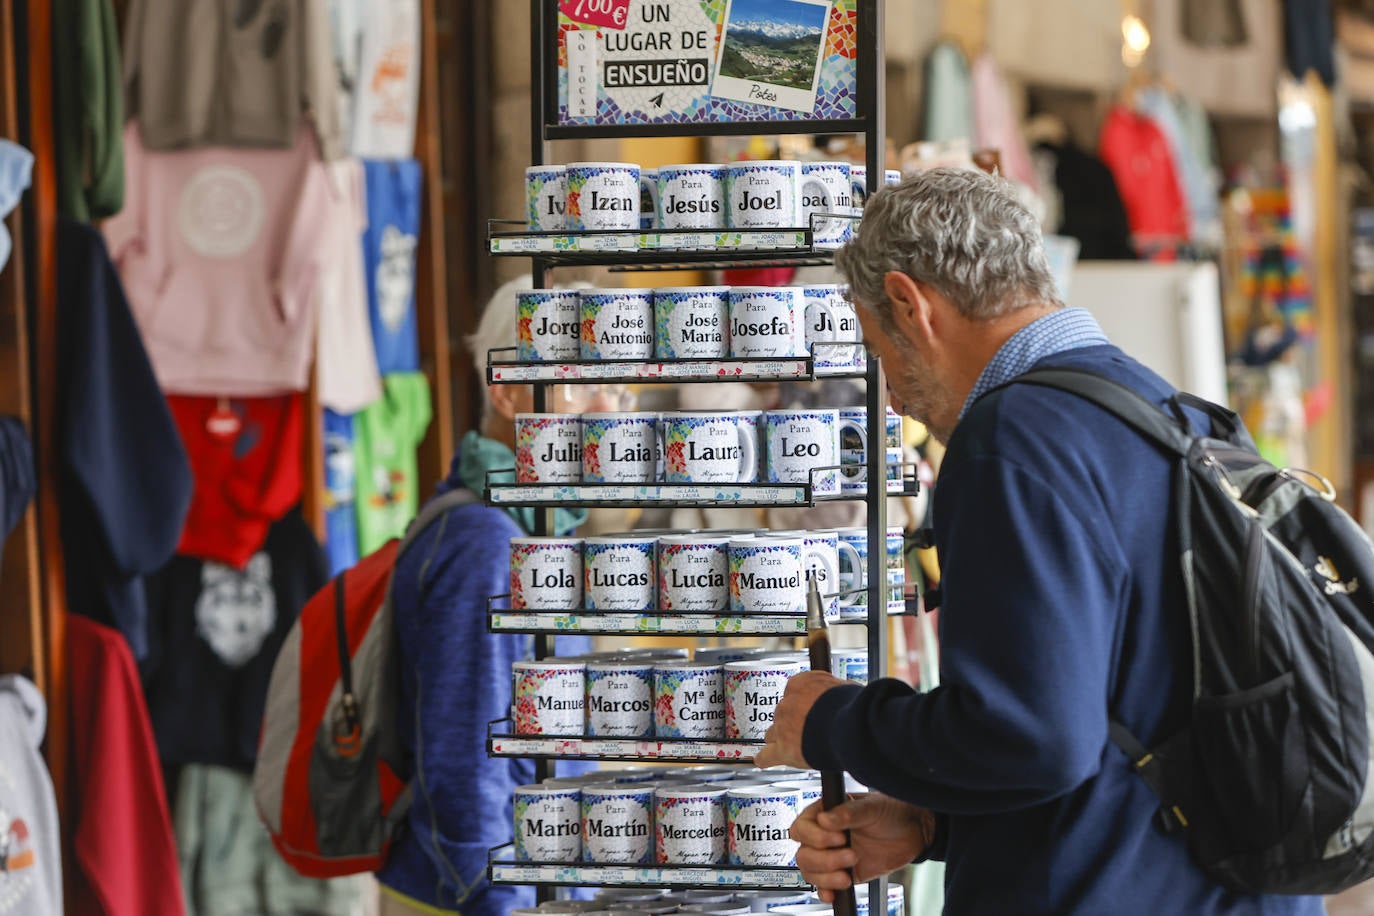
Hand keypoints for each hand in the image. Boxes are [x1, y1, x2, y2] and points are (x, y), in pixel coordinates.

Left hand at [756, 670, 846, 769]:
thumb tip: (838, 695)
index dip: (801, 704)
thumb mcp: (843, 688)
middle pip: (782, 715)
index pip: (793, 693)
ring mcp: (782, 727)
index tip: (807, 710)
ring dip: (780, 739)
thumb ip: (832, 693)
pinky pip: (767, 756)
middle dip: (792, 722)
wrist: (849, 726)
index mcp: (800, 684)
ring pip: (773, 734)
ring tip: (790, 745)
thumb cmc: (851, 707)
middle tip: (806, 730)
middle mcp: (788, 704)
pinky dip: (766, 759)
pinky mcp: (783, 749)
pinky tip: (764, 760)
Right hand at [792, 793, 937, 902]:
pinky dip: (825, 891)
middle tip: (851, 855)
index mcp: (825, 813)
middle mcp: (824, 836)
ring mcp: (832, 856)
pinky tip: (833, 892)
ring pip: (811, 872)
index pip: (802, 828)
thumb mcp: (871, 806)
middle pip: (804, 854)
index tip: (839, 837)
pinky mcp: (842, 873)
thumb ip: (848, 812)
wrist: (912, 832)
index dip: (816, 836)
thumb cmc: (890, 812)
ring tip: (847, 874)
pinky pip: (823, 886)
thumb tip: (825, 819)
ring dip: (827, 877)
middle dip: (825, 860)